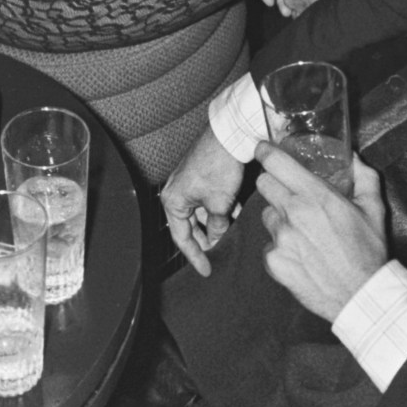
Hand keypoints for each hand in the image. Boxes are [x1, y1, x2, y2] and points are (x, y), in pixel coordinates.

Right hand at [160, 127, 245, 276]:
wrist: (229, 135)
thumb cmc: (219, 167)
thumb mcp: (219, 205)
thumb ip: (217, 228)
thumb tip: (217, 240)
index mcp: (173, 201)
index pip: (182, 238)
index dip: (195, 256)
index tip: (207, 270)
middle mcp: (176, 191)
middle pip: (189, 226)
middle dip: (206, 240)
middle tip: (219, 255)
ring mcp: (188, 182)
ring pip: (200, 213)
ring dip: (214, 224)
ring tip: (229, 234)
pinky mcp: (200, 175)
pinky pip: (206, 200)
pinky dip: (217, 209)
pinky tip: (233, 214)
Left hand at [255, 145, 388, 322]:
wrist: (360, 296)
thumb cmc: (368, 251)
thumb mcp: (374, 209)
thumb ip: (364, 177)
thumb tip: (355, 158)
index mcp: (316, 195)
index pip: (275, 162)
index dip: (265, 151)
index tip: (263, 149)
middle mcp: (293, 213)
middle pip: (264, 183)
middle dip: (273, 183)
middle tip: (288, 192)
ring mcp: (281, 239)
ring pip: (266, 215)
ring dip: (278, 217)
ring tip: (300, 230)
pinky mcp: (273, 261)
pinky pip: (268, 245)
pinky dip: (279, 247)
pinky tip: (299, 254)